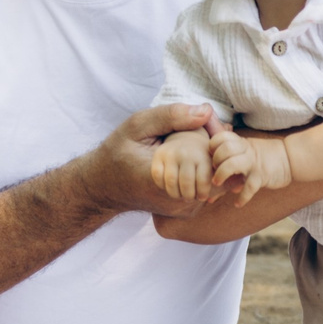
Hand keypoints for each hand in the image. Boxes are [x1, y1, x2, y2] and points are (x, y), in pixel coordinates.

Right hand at [91, 102, 214, 212]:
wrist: (104, 186)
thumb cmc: (119, 152)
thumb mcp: (138, 126)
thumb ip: (171, 116)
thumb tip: (206, 111)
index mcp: (164, 176)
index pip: (210, 162)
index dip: (215, 142)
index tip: (207, 128)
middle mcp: (176, 199)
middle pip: (218, 173)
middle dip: (216, 153)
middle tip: (205, 136)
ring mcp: (181, 209)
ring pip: (215, 184)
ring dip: (211, 165)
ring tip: (195, 150)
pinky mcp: (184, 212)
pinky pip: (207, 191)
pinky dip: (204, 176)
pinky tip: (190, 164)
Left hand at [210, 132, 289, 200]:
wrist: (291, 158)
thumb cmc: (267, 155)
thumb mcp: (249, 147)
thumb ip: (233, 151)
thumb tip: (212, 164)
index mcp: (242, 142)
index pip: (221, 137)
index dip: (213, 146)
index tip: (212, 155)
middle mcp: (247, 151)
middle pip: (225, 149)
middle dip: (216, 160)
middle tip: (214, 170)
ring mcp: (254, 164)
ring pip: (232, 164)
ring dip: (221, 175)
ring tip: (218, 184)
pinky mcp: (262, 177)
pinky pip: (248, 188)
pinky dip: (242, 198)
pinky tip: (237, 203)